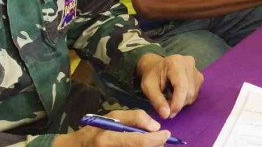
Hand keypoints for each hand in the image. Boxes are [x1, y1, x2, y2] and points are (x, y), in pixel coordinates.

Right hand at [55, 110, 170, 146]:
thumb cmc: (94, 130)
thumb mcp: (112, 117)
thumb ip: (134, 118)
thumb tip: (155, 126)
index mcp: (108, 139)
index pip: (139, 141)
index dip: (157, 139)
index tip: (167, 134)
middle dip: (156, 145)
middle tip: (161, 140)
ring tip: (151, 143)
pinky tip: (142, 146)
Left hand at [136, 53, 202, 118]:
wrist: (157, 67)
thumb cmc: (152, 76)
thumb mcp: (148, 87)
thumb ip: (156, 100)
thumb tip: (166, 115)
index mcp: (175, 62)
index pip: (181, 84)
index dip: (177, 101)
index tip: (170, 114)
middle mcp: (189, 64)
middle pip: (189, 91)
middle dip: (178, 104)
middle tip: (166, 109)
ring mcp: (196, 70)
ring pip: (193, 94)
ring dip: (181, 103)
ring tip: (170, 100)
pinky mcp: (199, 77)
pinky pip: (195, 94)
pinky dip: (185, 99)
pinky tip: (177, 95)